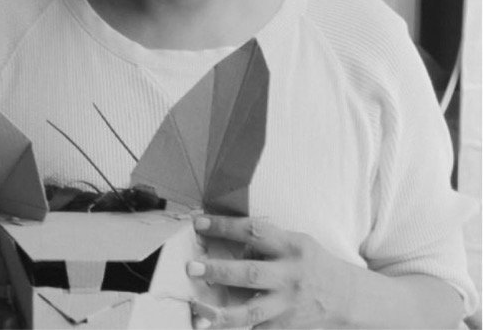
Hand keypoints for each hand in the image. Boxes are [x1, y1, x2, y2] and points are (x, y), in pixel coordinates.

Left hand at [187, 214, 351, 328]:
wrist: (348, 297)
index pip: (253, 231)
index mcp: (290, 246)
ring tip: (200, 310)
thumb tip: (229, 246)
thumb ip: (265, 243)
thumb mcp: (295, 241)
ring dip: (223, 312)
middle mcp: (290, 276)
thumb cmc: (313, 262)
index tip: (199, 223)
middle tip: (193, 268)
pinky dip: (238, 329)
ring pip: (253, 312)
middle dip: (219, 272)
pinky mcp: (287, 327)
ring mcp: (289, 305)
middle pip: (251, 274)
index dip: (225, 227)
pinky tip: (216, 327)